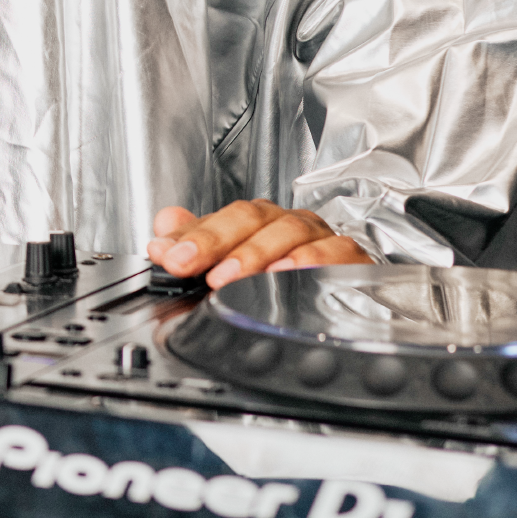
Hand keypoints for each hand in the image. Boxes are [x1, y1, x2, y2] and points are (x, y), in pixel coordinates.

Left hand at [145, 201, 373, 288]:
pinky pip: (336, 252)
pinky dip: (313, 261)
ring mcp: (320, 238)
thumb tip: (165, 224)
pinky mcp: (351, 259)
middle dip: (218, 242)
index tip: (169, 256)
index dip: (195, 235)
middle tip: (192, 267)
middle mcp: (288, 224)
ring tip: (229, 278)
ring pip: (289, 232)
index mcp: (259, 221)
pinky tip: (289, 274)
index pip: (223, 217)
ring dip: (257, 254)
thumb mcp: (232, 261)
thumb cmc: (284, 275)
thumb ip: (198, 241)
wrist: (346, 300)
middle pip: (253, 218)